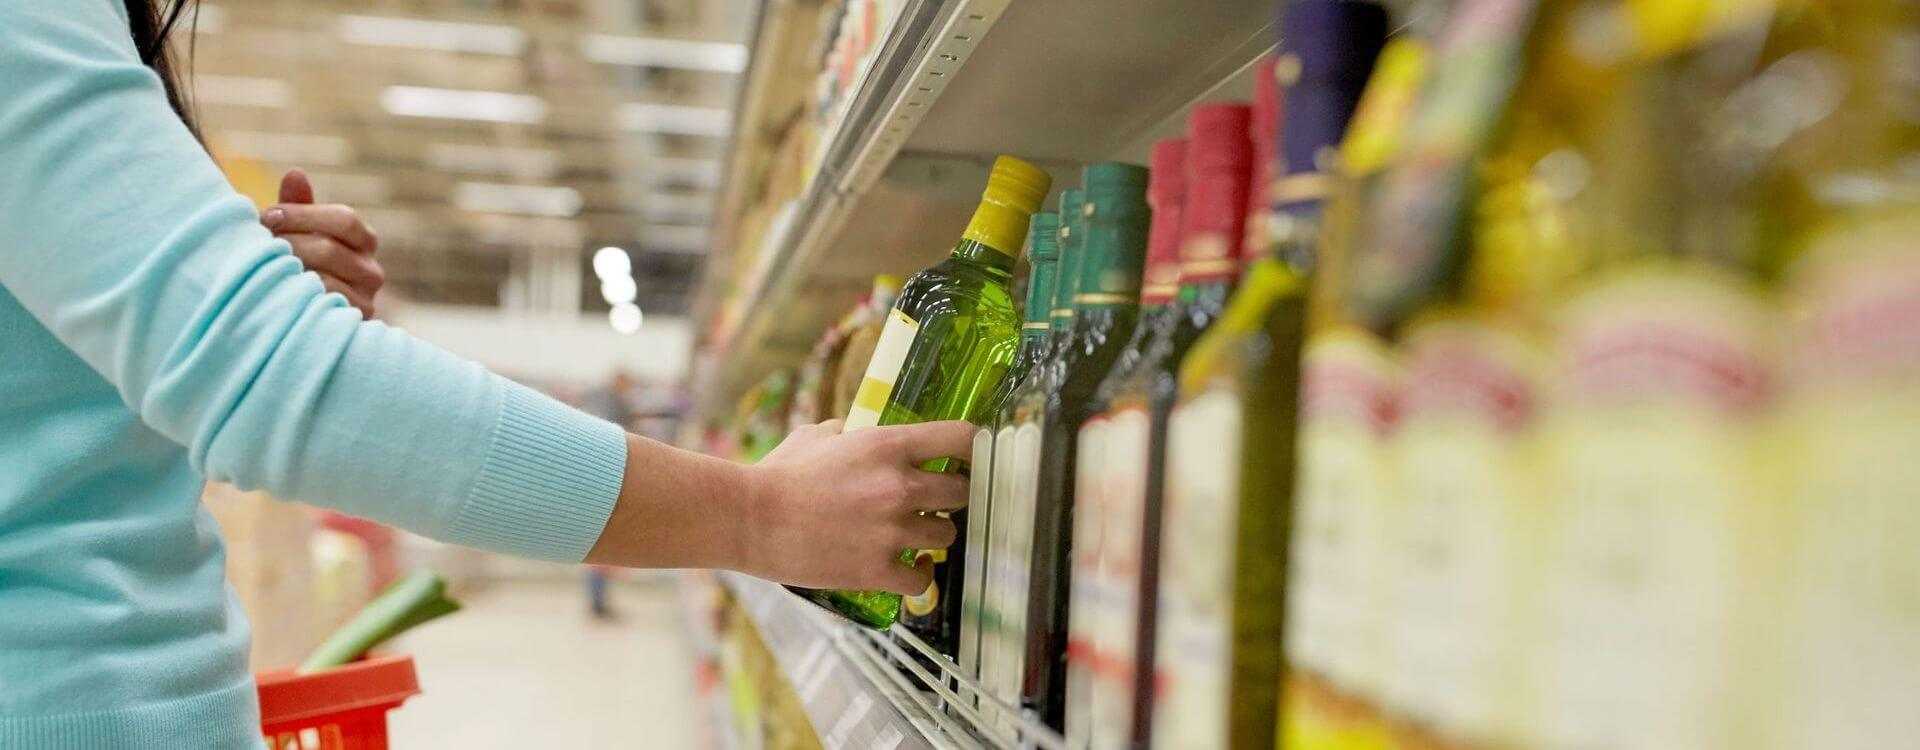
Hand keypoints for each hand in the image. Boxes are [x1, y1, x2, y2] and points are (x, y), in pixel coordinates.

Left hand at [263, 169, 384, 318]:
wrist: (295, 322)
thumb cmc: (296, 268)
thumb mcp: (297, 234)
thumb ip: (298, 207)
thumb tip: (295, 174)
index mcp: (363, 242)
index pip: (345, 220)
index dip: (303, 214)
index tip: (267, 216)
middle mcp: (372, 271)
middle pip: (331, 248)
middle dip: (288, 243)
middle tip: (258, 244)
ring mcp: (366, 300)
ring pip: (325, 277)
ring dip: (288, 270)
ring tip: (261, 267)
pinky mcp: (352, 324)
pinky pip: (323, 305)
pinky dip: (296, 294)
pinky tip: (274, 289)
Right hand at [740, 419, 972, 594]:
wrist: (750, 519)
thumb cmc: (778, 474)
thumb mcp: (817, 436)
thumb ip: (847, 431)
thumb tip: (854, 430)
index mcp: (888, 445)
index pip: (961, 438)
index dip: (974, 447)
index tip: (973, 456)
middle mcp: (898, 487)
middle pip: (962, 492)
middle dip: (952, 496)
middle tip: (937, 502)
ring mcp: (891, 531)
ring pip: (947, 535)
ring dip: (934, 535)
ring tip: (916, 536)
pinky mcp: (877, 570)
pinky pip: (923, 578)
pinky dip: (919, 575)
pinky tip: (908, 568)